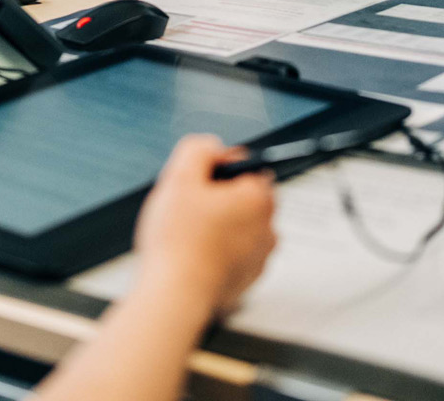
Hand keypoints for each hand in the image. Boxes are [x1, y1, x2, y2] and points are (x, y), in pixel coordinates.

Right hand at [135, 135, 276, 314]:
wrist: (175, 296)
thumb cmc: (178, 241)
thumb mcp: (180, 177)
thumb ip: (199, 149)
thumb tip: (212, 147)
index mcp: (258, 198)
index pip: (245, 165)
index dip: (215, 168)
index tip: (195, 182)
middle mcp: (268, 227)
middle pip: (242, 196)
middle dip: (216, 198)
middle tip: (186, 208)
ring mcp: (260, 257)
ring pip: (238, 225)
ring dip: (217, 225)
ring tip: (187, 235)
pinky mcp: (247, 279)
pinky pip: (234, 253)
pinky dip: (217, 251)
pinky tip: (193, 255)